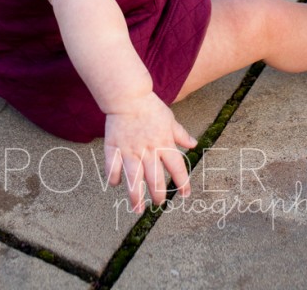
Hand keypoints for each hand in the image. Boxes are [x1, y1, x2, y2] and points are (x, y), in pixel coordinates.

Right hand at [104, 92, 196, 213]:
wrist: (128, 95)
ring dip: (136, 196)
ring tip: (137, 209)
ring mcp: (130, 150)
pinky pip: (113, 168)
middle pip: (155, 179)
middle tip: (158, 204)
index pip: (177, 168)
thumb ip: (180, 134)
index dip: (183, 183)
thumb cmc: (150, 107)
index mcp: (164, 143)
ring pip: (134, 179)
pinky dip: (114, 178)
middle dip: (158, 195)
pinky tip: (116, 184)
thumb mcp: (170, 119)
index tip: (185, 194)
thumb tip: (193, 144)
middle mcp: (148, 150)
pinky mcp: (114, 148)